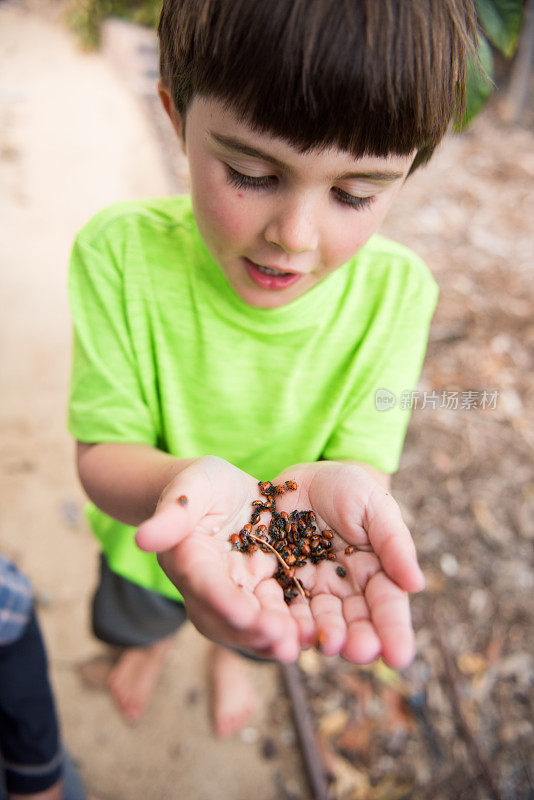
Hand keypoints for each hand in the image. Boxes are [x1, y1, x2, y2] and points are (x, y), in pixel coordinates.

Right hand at [135, 456, 300, 661]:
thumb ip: (172, 513)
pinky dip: (289, 628)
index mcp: (188, 560)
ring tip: (297, 646)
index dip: (222, 600)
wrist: (224, 493)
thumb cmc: (201, 484)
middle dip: (251, 632)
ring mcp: (236, 592)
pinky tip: (313, 634)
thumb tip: (142, 539)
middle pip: (225, 618)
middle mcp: (209, 586)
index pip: (202, 584)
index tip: (244, 615)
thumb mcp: (191, 489)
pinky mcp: (262, 591)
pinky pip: (274, 615)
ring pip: (249, 625)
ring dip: (270, 640)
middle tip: (280, 641)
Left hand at [270, 461, 423, 668]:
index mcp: (375, 572)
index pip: (388, 605)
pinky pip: (284, 607)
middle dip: (359, 640)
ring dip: (325, 636)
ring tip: (328, 645)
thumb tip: (415, 584)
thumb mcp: (373, 504)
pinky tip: (290, 634)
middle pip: (355, 622)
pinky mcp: (281, 583)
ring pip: (320, 621)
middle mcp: (345, 589)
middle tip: (360, 653)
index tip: (399, 656)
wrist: (296, 475)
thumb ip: (393, 541)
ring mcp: (312, 589)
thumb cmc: (344, 486)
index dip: (394, 630)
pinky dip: (288, 622)